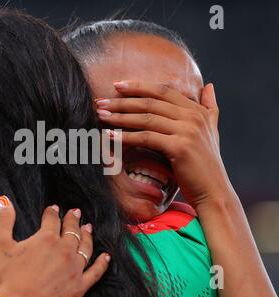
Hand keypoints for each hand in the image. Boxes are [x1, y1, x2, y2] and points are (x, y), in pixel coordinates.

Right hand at [0, 196, 110, 296]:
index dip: (52, 213)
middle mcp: (64, 251)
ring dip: (87, 236)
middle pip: (72, 230)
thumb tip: (3, 201)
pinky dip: (102, 263)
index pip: (52, 220)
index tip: (53, 209)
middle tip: (75, 213)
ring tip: (88, 228)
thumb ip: (3, 221)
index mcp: (46, 239)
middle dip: (72, 220)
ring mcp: (74, 268)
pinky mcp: (79, 286)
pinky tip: (106, 257)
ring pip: (85, 247)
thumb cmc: (6, 280)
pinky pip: (95, 272)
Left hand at [97, 80, 230, 208]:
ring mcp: (188, 131)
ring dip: (120, 116)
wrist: (214, 192)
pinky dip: (125, 136)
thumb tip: (209, 85)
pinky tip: (110, 136)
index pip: (163, 90)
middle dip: (122, 101)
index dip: (138, 86)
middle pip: (151, 102)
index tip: (117, 85)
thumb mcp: (212, 130)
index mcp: (197, 110)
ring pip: (146, 118)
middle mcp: (193, 117)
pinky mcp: (180, 147)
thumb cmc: (206, 164)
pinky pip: (146, 138)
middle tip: (101, 102)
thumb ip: (210, 107)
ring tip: (101, 115)